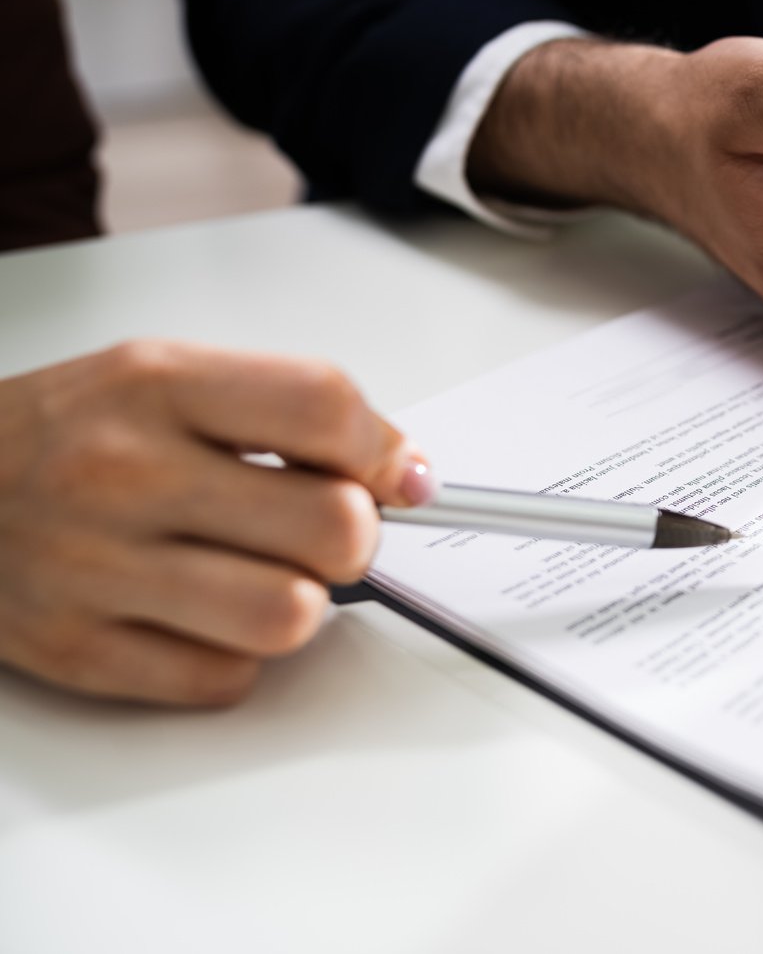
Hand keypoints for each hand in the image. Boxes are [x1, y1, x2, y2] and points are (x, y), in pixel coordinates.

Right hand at [0, 342, 434, 704]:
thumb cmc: (62, 434)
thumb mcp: (165, 379)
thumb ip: (287, 410)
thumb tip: (405, 471)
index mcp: (156, 387)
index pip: (326, 409)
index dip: (384, 451)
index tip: (395, 474)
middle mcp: (124, 473)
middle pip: (332, 526)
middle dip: (351, 535)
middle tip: (320, 529)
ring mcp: (96, 567)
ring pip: (291, 614)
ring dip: (300, 601)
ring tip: (263, 573)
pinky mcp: (79, 651)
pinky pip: (227, 679)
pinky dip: (236, 655)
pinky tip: (203, 615)